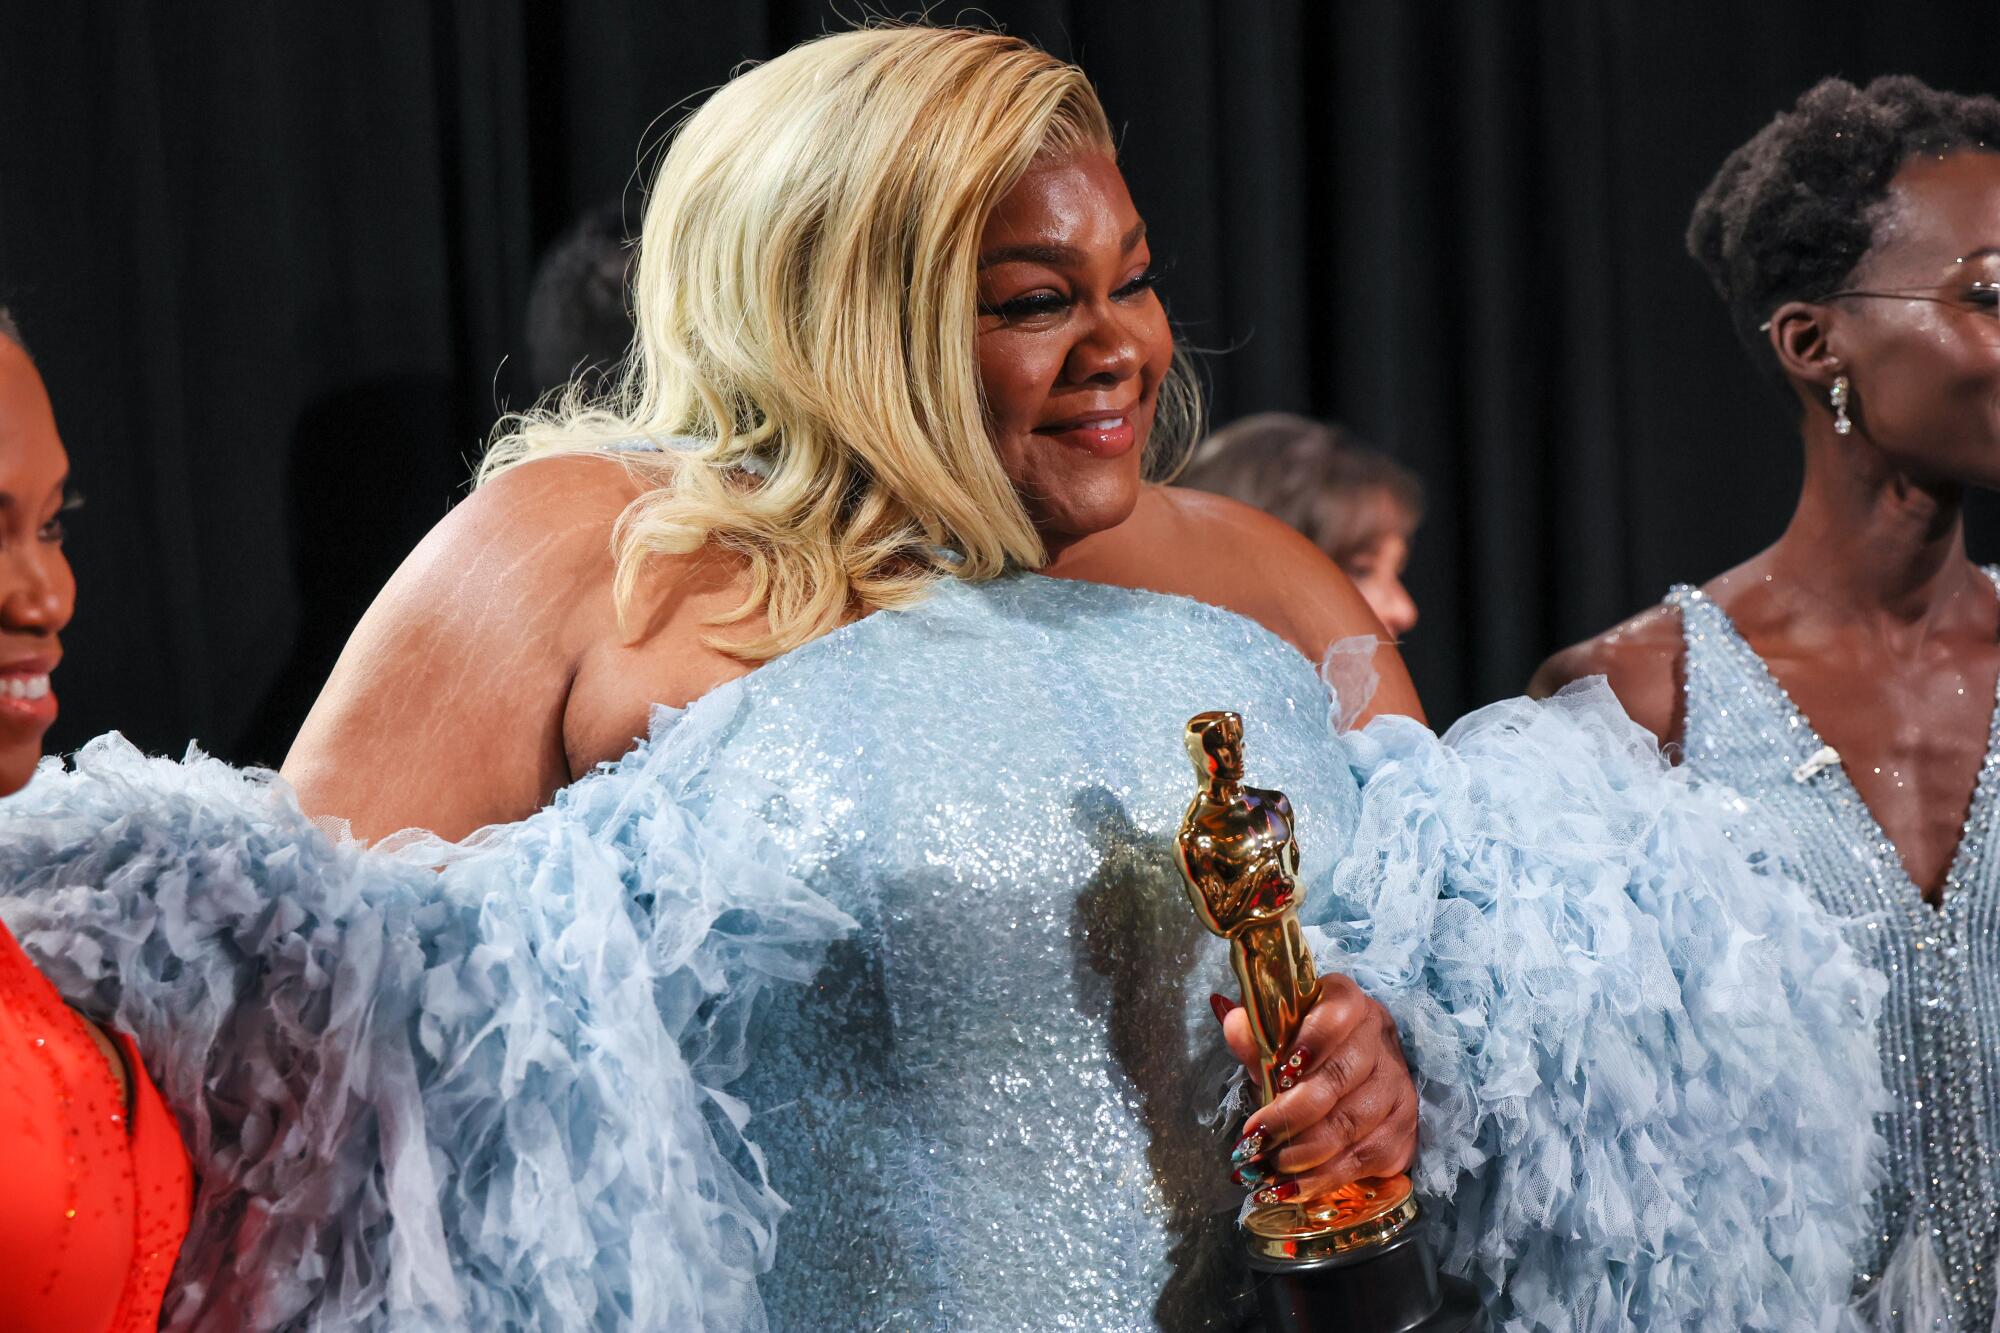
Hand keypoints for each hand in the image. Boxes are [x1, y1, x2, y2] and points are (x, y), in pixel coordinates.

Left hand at [1213, 975, 1416, 1202]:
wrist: (1349, 1083)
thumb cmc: (1303, 1057)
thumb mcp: (1275, 1042)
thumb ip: (1255, 1037)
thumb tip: (1234, 1025)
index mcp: (1347, 1004)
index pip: (1336, 1015)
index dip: (1309, 1043)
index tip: (1278, 1075)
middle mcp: (1380, 1039)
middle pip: (1340, 1078)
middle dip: (1292, 1114)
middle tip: (1257, 1140)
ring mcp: (1397, 1084)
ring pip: (1353, 1123)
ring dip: (1306, 1152)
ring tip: (1270, 1167)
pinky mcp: (1404, 1128)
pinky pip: (1366, 1158)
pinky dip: (1327, 1177)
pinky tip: (1296, 1187)